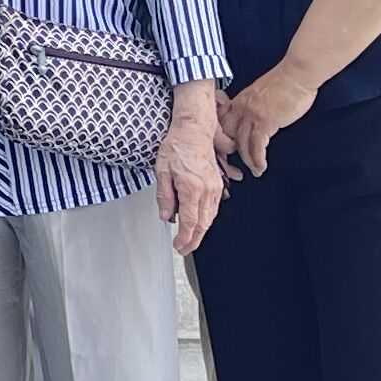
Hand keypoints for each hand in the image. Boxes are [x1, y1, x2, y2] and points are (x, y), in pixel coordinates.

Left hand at [153, 83, 222, 250]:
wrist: (194, 131)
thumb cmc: (177, 147)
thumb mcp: (162, 171)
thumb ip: (164, 197)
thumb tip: (165, 216)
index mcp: (191, 189)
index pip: (189, 222)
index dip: (184, 238)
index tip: (178, 247)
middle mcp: (206, 190)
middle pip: (203, 224)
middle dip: (194, 240)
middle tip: (184, 249)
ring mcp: (215, 188)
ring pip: (210, 218)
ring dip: (201, 231)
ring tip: (190, 240)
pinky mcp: (218, 184)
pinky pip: (214, 208)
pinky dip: (207, 219)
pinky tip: (201, 223)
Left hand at [219, 68, 316, 178]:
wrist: (297, 74)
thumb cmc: (286, 81)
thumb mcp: (262, 92)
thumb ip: (255, 105)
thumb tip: (257, 118)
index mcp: (240, 99)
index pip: (223, 120)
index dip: (224, 136)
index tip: (228, 148)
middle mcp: (242, 108)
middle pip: (228, 134)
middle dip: (232, 151)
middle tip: (239, 163)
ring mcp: (252, 115)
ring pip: (242, 144)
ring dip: (248, 161)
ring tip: (255, 170)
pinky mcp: (265, 122)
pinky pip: (257, 147)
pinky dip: (258, 160)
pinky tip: (261, 167)